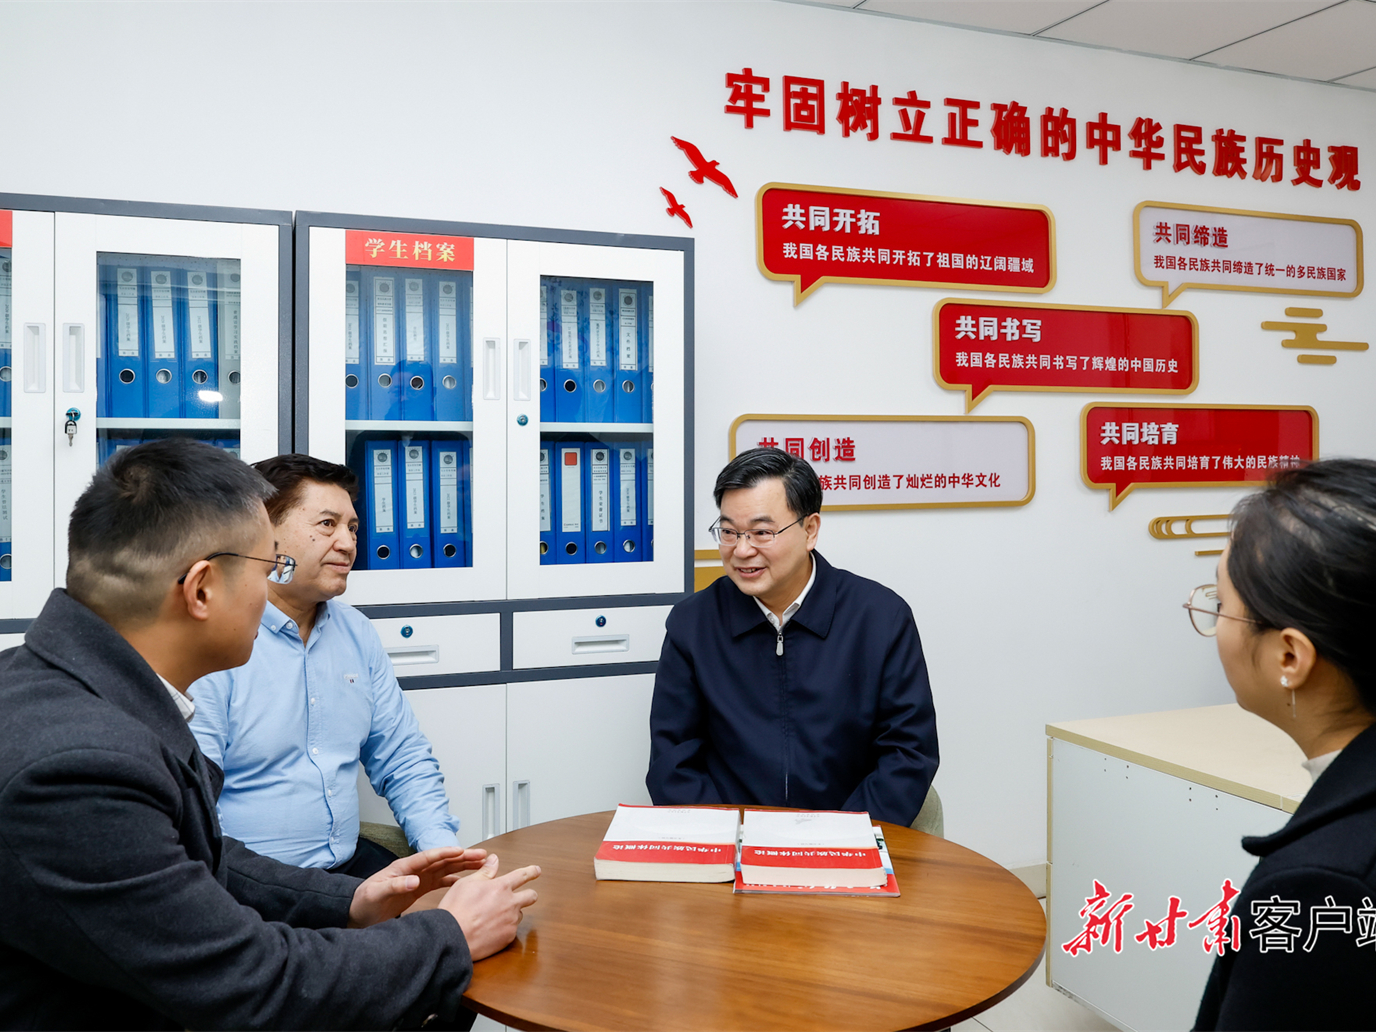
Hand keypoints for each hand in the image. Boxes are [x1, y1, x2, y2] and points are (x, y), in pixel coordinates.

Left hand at [348, 846, 488, 927]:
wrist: (358, 913)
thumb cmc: (364, 902)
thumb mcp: (376, 894)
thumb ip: (395, 886)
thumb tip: (415, 880)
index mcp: (404, 867)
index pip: (429, 857)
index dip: (446, 853)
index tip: (462, 851)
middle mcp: (414, 870)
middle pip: (442, 860)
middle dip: (462, 857)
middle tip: (482, 855)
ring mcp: (418, 878)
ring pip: (445, 869)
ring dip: (462, 866)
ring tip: (481, 865)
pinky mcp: (419, 889)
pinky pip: (440, 881)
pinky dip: (454, 880)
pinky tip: (466, 882)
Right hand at [439, 853, 540, 959]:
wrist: (452, 937)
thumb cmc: (456, 909)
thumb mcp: (467, 883)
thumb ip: (485, 871)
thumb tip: (494, 859)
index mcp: (501, 887)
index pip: (522, 875)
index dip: (531, 871)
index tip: (536, 870)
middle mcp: (510, 903)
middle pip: (531, 896)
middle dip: (529, 894)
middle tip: (524, 895)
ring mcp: (511, 921)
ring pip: (520, 914)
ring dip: (513, 913)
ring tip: (494, 916)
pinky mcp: (508, 938)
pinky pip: (511, 930)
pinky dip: (504, 928)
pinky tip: (490, 929)